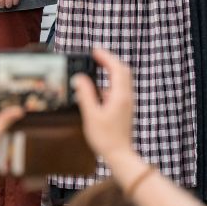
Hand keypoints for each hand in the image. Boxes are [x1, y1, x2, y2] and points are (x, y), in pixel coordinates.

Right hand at [74, 46, 136, 160]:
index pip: (116, 68)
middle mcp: (126, 97)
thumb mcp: (91, 115)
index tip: (94, 51)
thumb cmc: (105, 138)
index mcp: (119, 96)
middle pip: (123, 71)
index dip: (106, 57)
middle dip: (110, 60)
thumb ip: (85, 94)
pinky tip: (97, 88)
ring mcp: (126, 103)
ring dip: (111, 70)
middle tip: (95, 56)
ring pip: (122, 80)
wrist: (119, 154)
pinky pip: (118, 89)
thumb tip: (80, 78)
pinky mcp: (124, 108)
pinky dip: (109, 81)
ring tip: (95, 67)